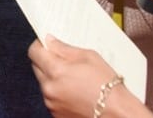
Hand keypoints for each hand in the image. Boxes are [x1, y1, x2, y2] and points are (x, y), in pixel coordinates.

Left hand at [29, 36, 146, 117]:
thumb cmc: (108, 87)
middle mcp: (49, 88)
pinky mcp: (55, 113)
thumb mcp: (89, 57)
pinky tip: (73, 91)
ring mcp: (51, 103)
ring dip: (52, 78)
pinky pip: (50, 97)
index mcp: (56, 71)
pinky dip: (58, 92)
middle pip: (36, 67)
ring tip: (73, 79)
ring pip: (43, 83)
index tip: (46, 43)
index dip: (40, 45)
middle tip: (63, 60)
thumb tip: (50, 41)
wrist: (117, 113)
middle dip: (46, 61)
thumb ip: (64, 48)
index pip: (34, 52)